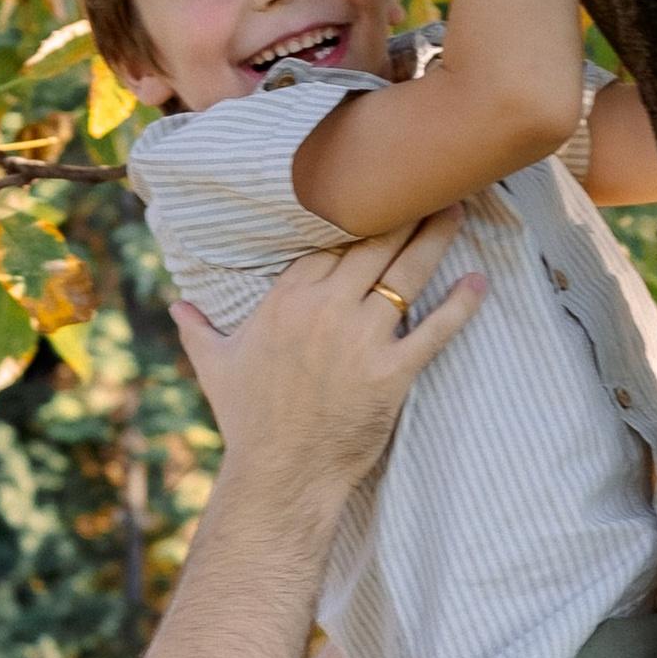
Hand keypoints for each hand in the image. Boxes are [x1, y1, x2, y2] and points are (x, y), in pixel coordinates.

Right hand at [169, 213, 482, 492]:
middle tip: (429, 182)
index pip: (330, 240)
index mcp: (286, 300)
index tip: (377, 193)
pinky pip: (435, 329)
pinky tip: (479, 280)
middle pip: (374, 243)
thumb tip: (177, 307)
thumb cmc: (248, 422)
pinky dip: (461, 304)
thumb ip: (199, 328)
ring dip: (435, 237)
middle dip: (404, 209)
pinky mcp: (392, 372)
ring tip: (456, 208)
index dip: (357, 215)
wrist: (279, 475)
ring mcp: (361, 339)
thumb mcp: (215, 367)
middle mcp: (325, 309)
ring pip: (407, 273)